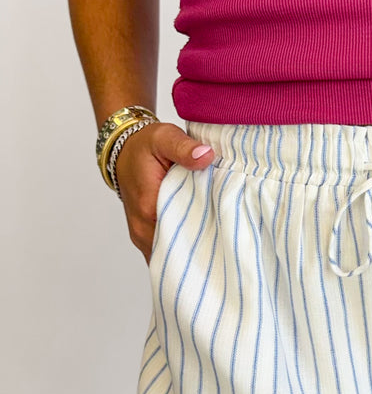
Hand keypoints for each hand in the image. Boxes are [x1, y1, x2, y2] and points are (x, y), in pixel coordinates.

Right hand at [114, 122, 214, 263]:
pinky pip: (165, 251)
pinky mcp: (146, 237)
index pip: (180, 237)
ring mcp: (142, 236)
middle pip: (176, 252)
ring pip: (170, 256)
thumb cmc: (145, 146)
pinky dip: (182, 250)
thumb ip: (184, 148)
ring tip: (216, 244)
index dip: (204, 238)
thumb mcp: (164, 138)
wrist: (123, 151)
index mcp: (148, 209)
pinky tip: (201, 242)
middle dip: (200, 249)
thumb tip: (206, 156)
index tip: (226, 234)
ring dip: (191, 251)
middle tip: (226, 242)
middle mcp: (142, 229)